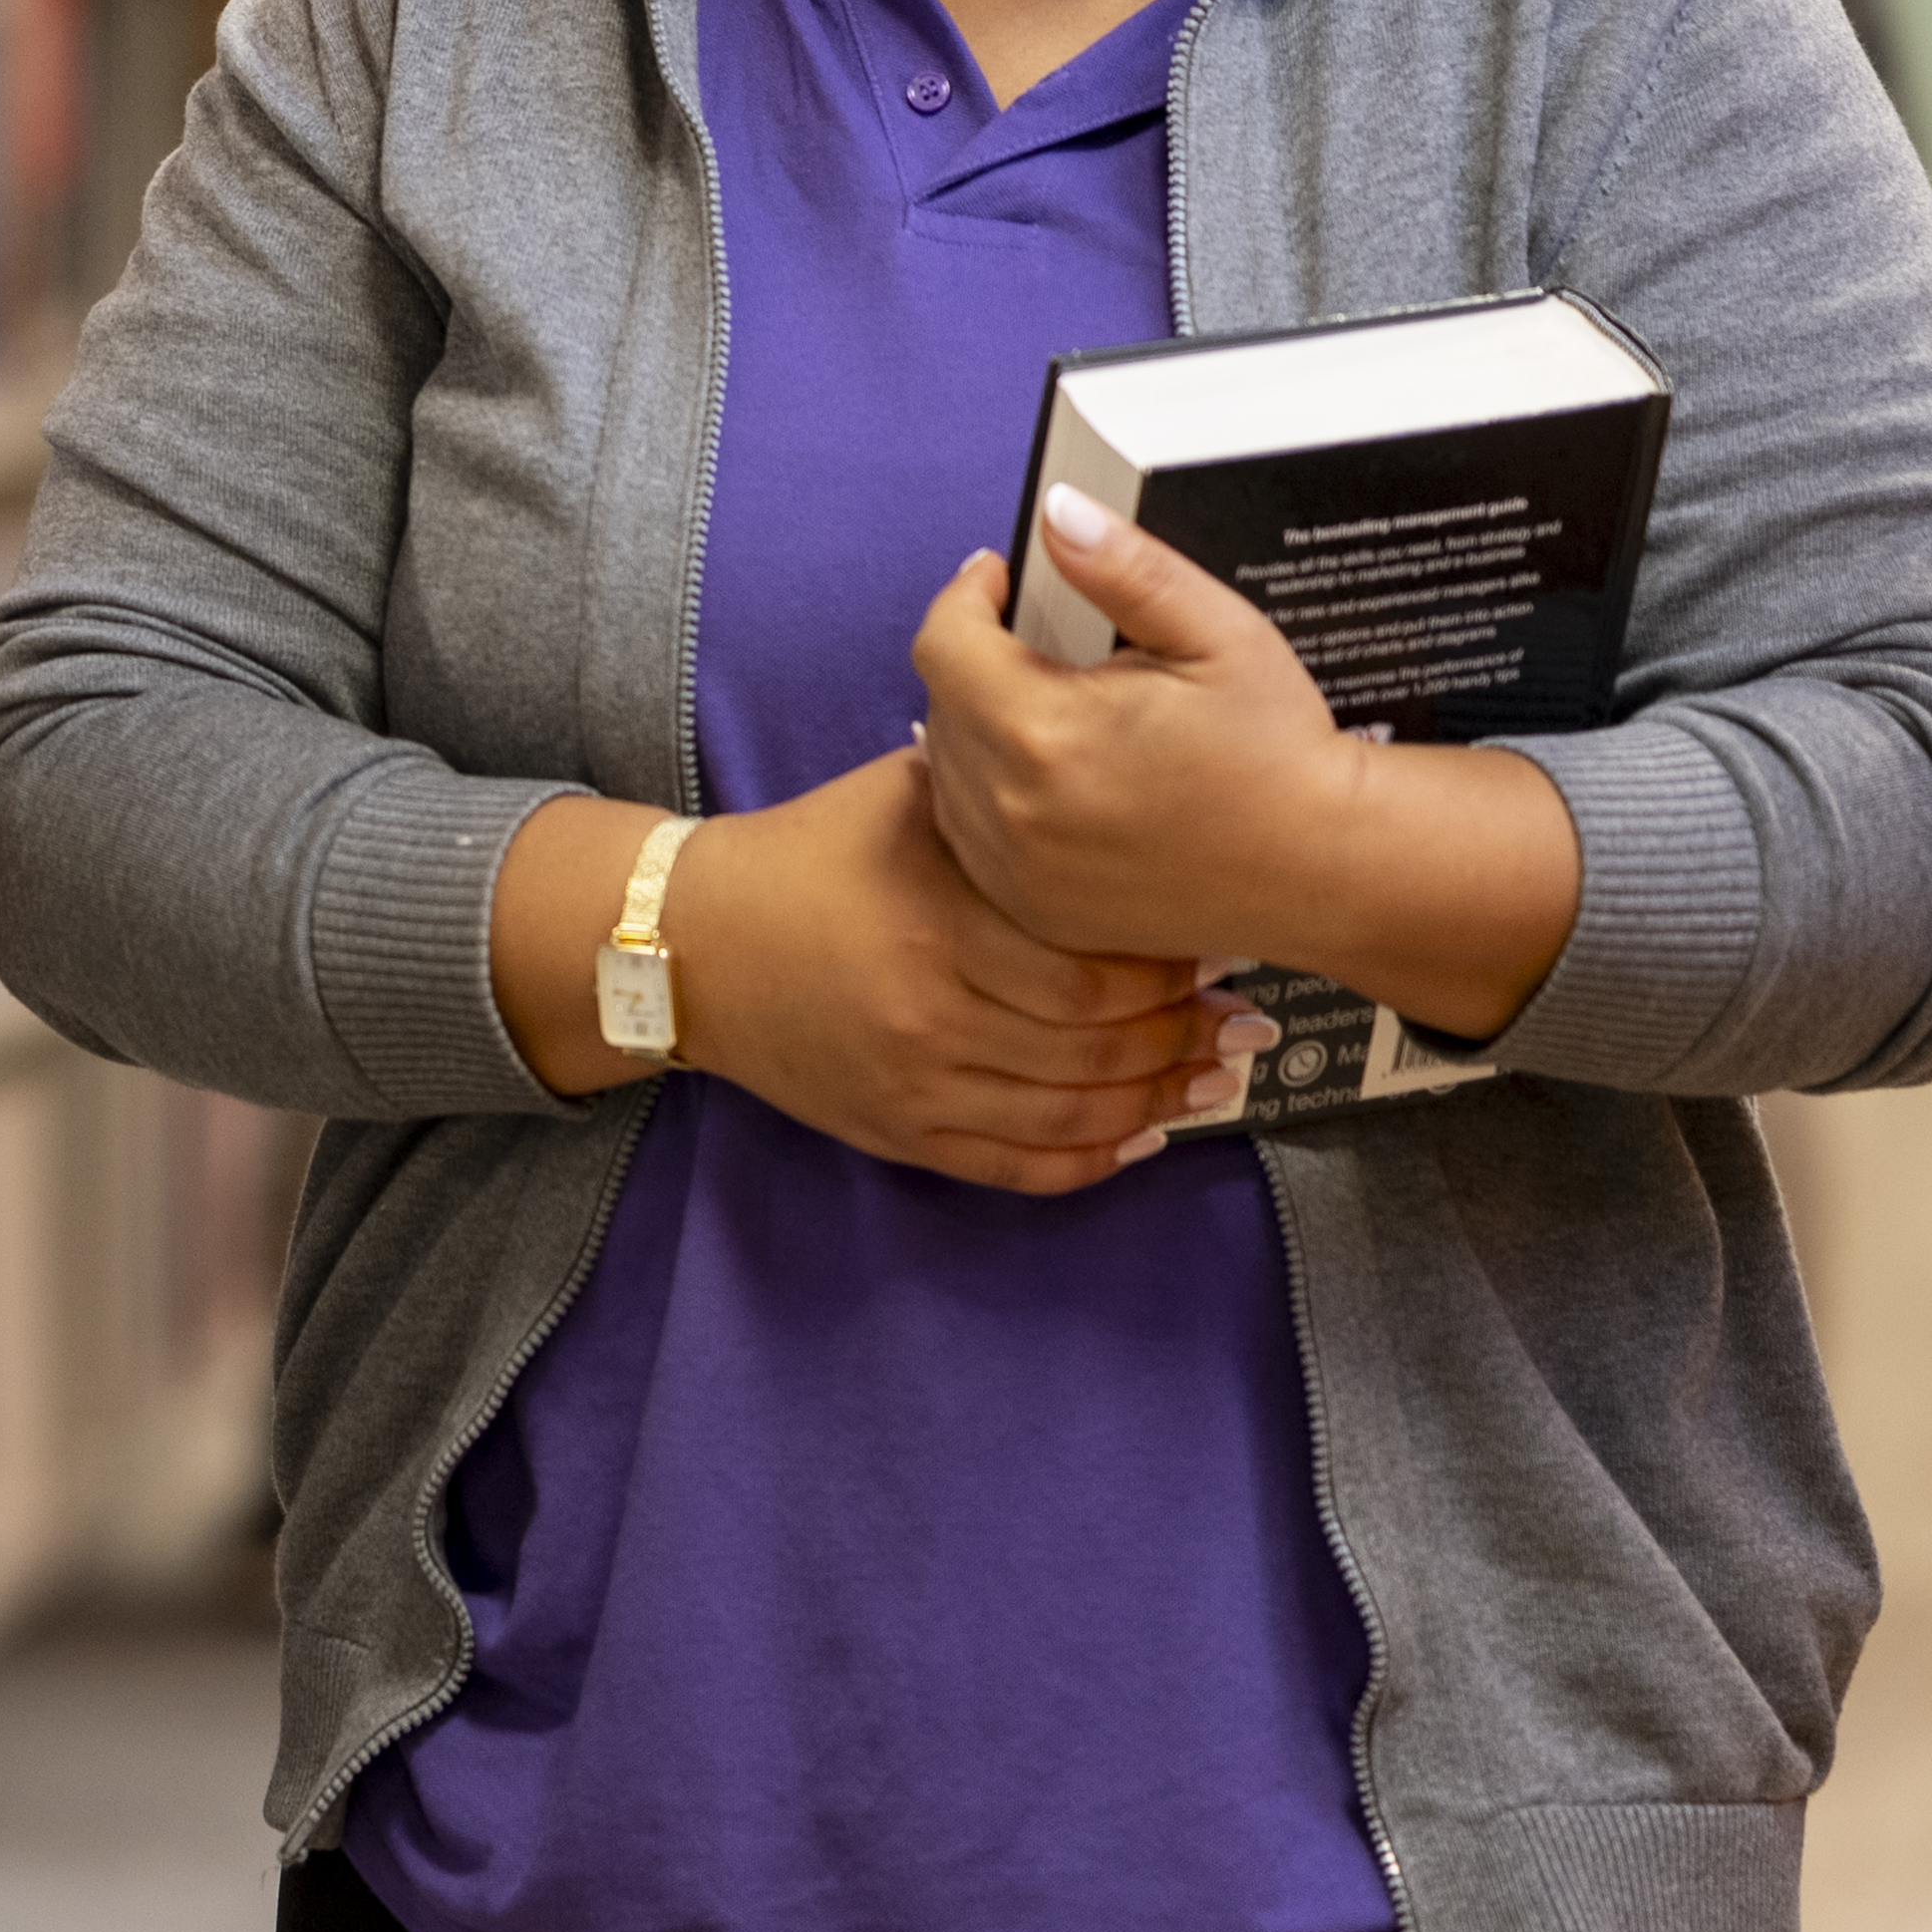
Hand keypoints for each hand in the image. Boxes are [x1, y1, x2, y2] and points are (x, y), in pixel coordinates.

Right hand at [622, 759, 1242, 1194]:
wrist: (694, 943)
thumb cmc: (812, 853)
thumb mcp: (905, 797)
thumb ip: (1003, 793)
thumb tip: (1107, 763)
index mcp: (941, 925)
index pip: (1092, 974)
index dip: (1168, 971)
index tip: (1212, 948)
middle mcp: (934, 1016)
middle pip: (1097, 1051)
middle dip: (1181, 1036)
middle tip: (1238, 1015)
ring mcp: (917, 1085)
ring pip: (1074, 1119)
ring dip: (1159, 1101)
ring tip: (1213, 1073)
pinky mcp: (901, 1135)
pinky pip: (1021, 1168)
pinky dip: (1094, 1159)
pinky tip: (1143, 1135)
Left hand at [911, 499, 1603, 1047]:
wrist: (1324, 867)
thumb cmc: (1277, 749)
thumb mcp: (1216, 632)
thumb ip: (1125, 568)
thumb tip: (1057, 511)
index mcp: (1041, 730)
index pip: (943, 642)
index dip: (967, 596)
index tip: (1002, 579)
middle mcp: (1010, 810)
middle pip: (941, 705)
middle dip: (979, 659)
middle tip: (1042, 643)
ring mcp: (1016, 872)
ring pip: (948, 774)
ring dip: (978, 728)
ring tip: (1050, 708)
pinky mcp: (1034, 912)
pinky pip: (973, 838)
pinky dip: (993, 797)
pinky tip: (1053, 777)